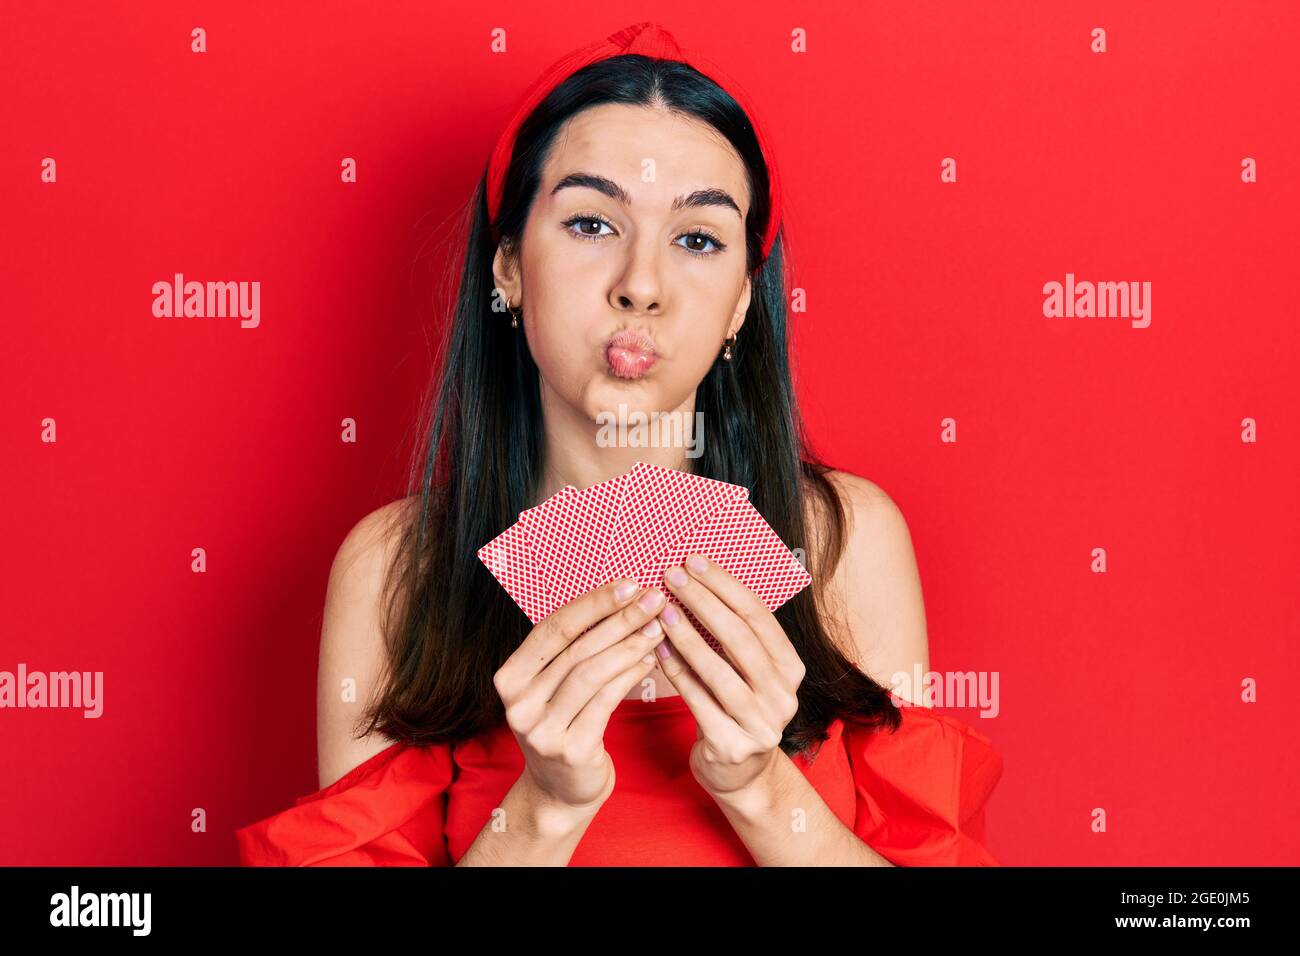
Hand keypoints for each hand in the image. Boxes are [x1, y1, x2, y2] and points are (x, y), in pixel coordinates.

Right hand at [493, 579, 667, 811]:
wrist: (559, 791)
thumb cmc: (563, 723)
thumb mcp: (552, 686)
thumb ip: (572, 648)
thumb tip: (622, 597)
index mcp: (510, 677)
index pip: (553, 628)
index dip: (593, 603)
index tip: (629, 584)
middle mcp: (518, 702)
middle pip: (576, 649)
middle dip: (619, 619)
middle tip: (654, 599)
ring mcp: (541, 729)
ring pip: (591, 674)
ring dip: (629, 646)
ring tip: (657, 628)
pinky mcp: (570, 749)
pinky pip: (606, 702)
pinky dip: (631, 676)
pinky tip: (651, 660)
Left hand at [652, 555, 805, 796]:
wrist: (738, 772)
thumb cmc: (734, 708)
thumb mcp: (745, 671)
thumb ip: (732, 634)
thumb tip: (695, 577)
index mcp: (791, 668)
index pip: (758, 616)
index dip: (724, 585)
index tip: (694, 561)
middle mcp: (783, 695)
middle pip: (740, 639)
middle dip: (703, 602)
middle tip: (672, 576)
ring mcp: (761, 723)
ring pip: (719, 671)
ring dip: (686, 636)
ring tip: (661, 610)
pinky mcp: (733, 745)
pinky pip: (699, 701)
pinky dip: (676, 673)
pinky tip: (657, 650)